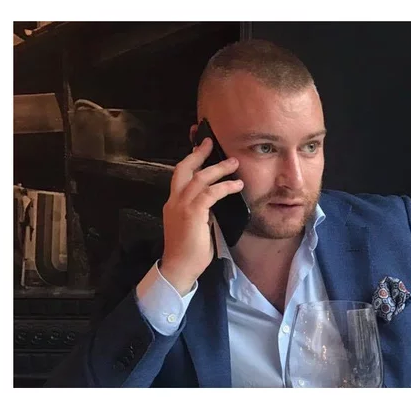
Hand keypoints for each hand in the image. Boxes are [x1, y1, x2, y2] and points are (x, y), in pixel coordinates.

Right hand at [159, 137, 242, 294]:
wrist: (179, 268)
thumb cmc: (189, 252)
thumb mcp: (195, 226)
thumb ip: (202, 211)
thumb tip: (216, 201)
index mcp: (173, 204)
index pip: (180, 177)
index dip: (190, 161)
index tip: (200, 149)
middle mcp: (174, 201)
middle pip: (183, 169)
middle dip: (198, 153)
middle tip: (210, 142)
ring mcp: (181, 206)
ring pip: (199, 178)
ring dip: (218, 168)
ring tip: (234, 164)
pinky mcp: (192, 213)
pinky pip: (210, 193)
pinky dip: (225, 187)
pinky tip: (237, 186)